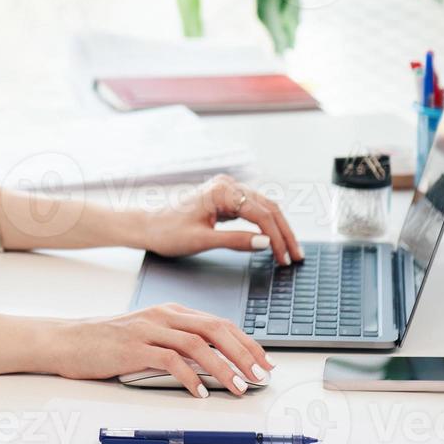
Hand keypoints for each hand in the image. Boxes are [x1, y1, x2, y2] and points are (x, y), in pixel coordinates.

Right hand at [51, 302, 274, 396]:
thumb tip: (215, 365)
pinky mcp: (133, 347)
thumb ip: (178, 343)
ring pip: (197, 343)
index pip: (219, 322)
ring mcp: (148, 329)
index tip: (263, 362)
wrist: (70, 340)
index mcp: (170, 311)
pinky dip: (189, 377)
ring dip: (223, 367)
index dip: (246, 342)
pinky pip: (169, 359)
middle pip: (214, 329)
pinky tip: (200, 392)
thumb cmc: (109, 342)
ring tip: (239, 386)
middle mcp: (163, 315)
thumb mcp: (149, 335)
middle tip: (260, 375)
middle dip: (243, 353)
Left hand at [138, 174, 303, 265]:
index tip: (285, 258)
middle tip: (296, 256)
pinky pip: (252, 209)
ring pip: (263, 207)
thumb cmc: (168, 232)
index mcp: (221, 191)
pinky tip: (273, 239)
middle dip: (284, 233)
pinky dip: (265, 225)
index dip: (277, 238)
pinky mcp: (224, 198)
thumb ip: (235, 241)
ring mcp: (226, 190)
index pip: (260, 213)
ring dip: (278, 228)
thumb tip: (266, 244)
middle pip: (267, 207)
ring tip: (290, 250)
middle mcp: (226, 185)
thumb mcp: (202, 240)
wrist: (147, 226)